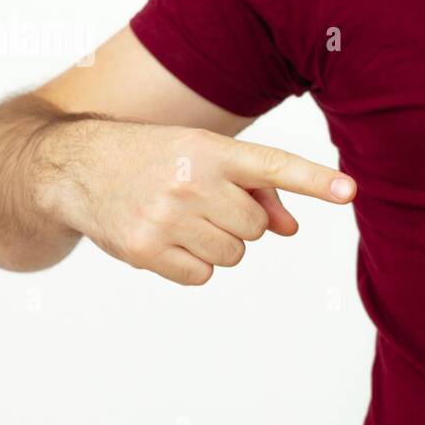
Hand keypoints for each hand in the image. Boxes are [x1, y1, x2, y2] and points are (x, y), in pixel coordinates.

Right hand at [43, 121, 355, 284]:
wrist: (75, 167)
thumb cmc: (155, 159)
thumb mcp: (203, 156)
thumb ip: (257, 189)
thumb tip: (291, 229)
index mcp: (210, 149)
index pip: (273, 165)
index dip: (315, 180)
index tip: (349, 191)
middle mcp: (190, 181)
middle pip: (256, 228)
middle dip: (238, 220)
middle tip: (202, 202)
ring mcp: (166, 217)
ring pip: (234, 254)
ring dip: (217, 243)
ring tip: (180, 217)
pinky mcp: (145, 250)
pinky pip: (203, 274)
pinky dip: (192, 263)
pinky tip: (165, 238)